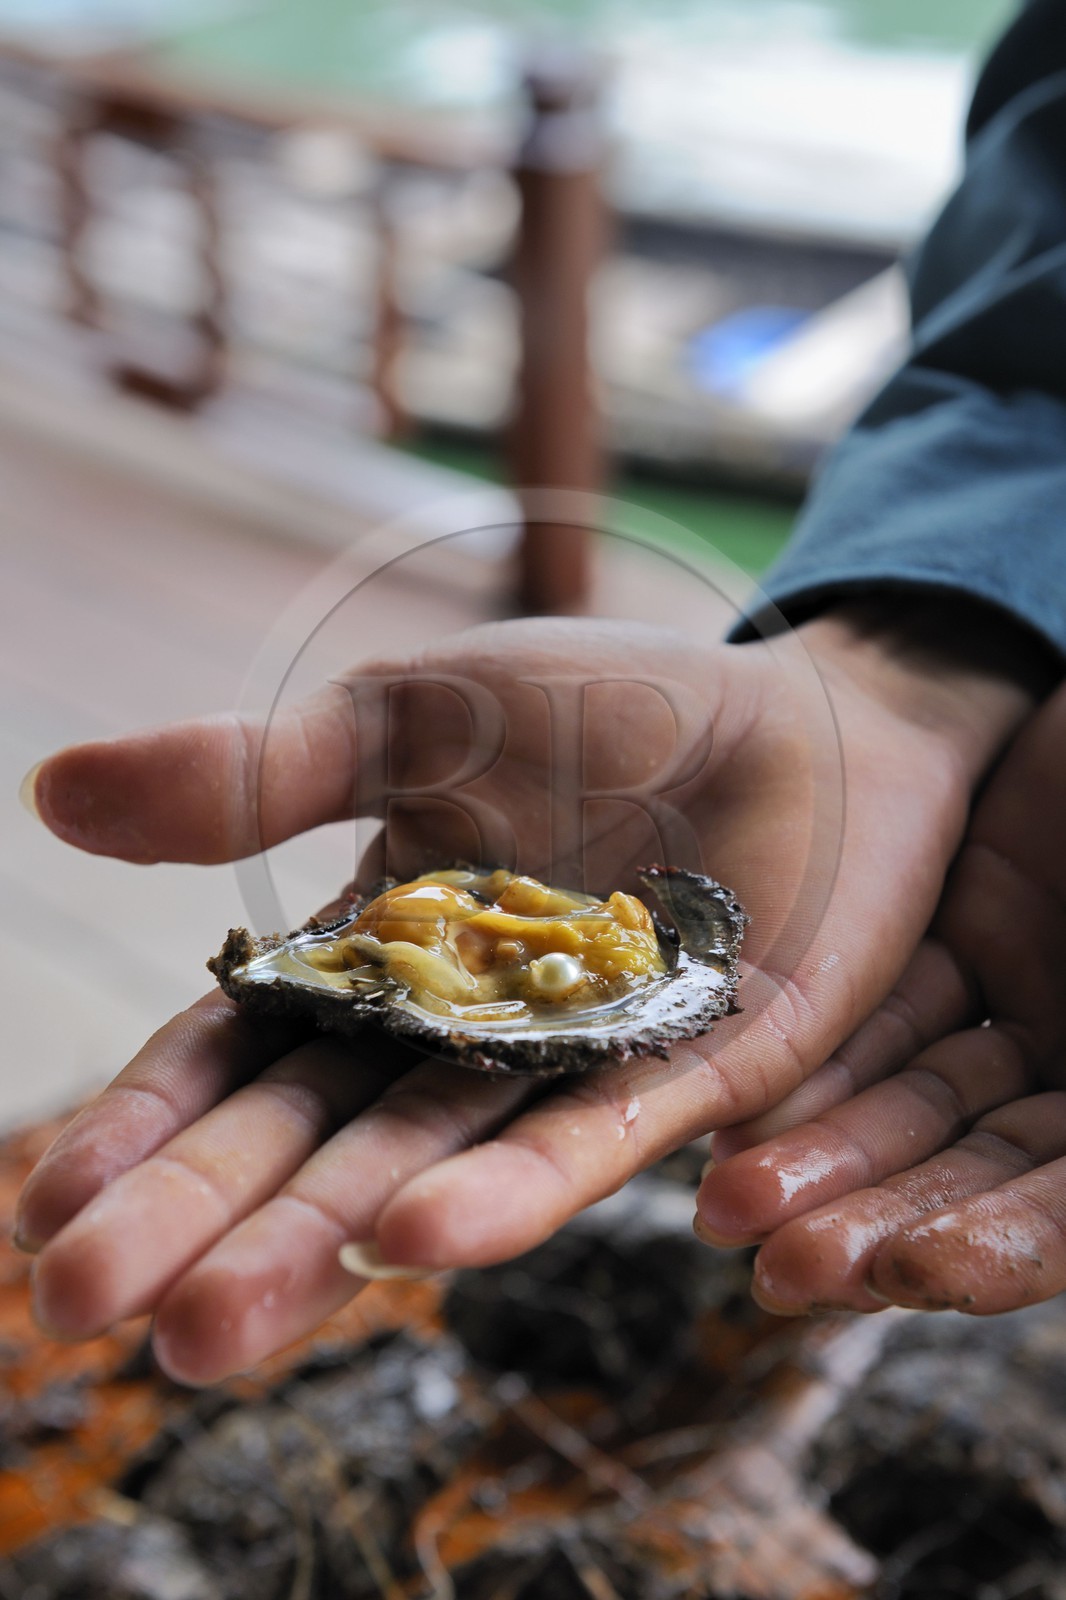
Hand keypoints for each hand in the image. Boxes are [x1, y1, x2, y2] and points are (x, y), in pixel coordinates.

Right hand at [15, 609, 1038, 1381]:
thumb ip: (257, 774)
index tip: (48, 1211)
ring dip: (327, 1239)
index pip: (243, 1056)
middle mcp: (462, 1035)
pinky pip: (594, 1138)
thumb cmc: (602, 707)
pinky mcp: (693, 1075)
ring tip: (214, 1328)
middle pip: (316, 1134)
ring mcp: (573, 1065)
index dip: (151, 1129)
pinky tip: (418, 1236)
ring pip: (433, 1161)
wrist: (798, 710)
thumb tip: (50, 792)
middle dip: (207, 1220)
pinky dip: (511, 1187)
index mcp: (379, 957)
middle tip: (95, 1309)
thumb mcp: (408, 719)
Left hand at [696, 679, 1065, 1315]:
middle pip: (981, 1172)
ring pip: (918, 1098)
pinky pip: (888, 998)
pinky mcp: (978, 925)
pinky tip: (745, 1091)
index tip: (917, 1273)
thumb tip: (1065, 1181)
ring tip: (728, 1199)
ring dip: (826, 1152)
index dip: (1007, 1248)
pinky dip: (822, 1048)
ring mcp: (1041, 1002)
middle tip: (775, 1268)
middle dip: (882, 1220)